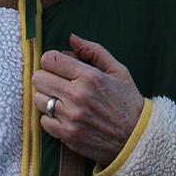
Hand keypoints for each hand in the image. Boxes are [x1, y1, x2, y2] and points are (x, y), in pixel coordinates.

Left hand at [31, 34, 145, 166]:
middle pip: (39, 78)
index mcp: (89, 76)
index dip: (51, 61)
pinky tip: (66, 117)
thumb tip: (71, 38)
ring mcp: (70, 117)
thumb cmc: (127, 102)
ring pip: (38, 100)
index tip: (58, 67)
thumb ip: (94, 51)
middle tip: (58, 83)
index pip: (49, 59)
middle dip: (46, 78)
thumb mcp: (118, 71)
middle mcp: (77, 96)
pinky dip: (52, 119)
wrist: (136, 138)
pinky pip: (43, 122)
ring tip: (63, 101)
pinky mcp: (67, 135)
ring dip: (48, 99)